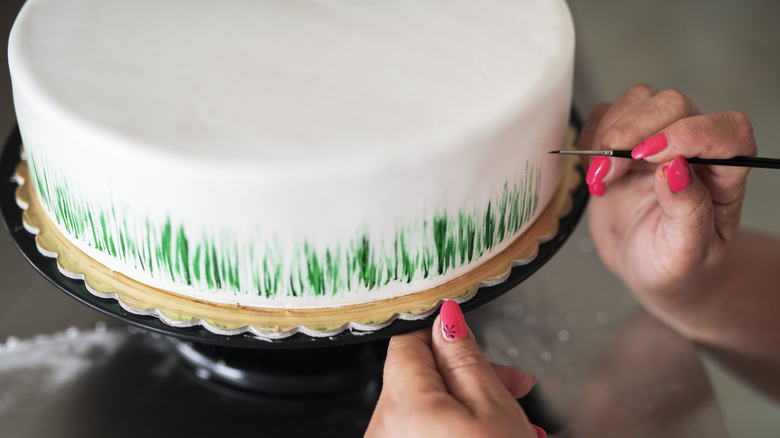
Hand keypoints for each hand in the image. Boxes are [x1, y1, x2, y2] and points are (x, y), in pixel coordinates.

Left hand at [365, 300, 544, 437]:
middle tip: (513, 384)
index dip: (446, 332)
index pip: (408, 339)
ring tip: (511, 419)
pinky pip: (421, 430)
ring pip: (424, 405)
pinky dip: (451, 426)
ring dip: (465, 403)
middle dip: (468, 373)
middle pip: (418, 375)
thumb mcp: (492, 408)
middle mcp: (382, 428)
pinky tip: (485, 433)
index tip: (474, 338)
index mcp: (401, 404)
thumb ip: (465, 358)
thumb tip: (447, 318)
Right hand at [580, 84, 755, 321]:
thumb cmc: (677, 266)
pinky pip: (606, 114)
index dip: (689, 133)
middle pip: (673, 105)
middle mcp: (696, 147)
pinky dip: (590, 139)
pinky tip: (595, 175)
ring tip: (601, 180)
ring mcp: (658, 140)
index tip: (649, 158)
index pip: (725, 130)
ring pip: (639, 100)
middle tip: (609, 174)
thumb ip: (687, 211)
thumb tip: (674, 169)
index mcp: (726, 172)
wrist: (648, 269)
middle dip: (633, 133)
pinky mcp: (625, 142)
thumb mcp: (687, 252)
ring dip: (609, 134)